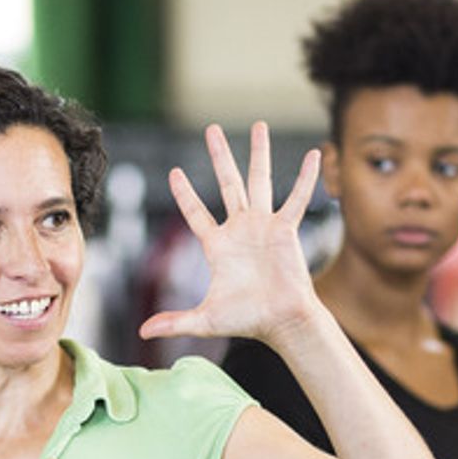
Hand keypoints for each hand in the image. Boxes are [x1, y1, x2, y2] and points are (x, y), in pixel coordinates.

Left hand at [139, 121, 323, 344]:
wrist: (281, 321)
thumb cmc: (247, 320)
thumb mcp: (205, 320)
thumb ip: (174, 322)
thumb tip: (142, 332)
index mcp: (217, 245)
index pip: (195, 213)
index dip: (184, 194)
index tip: (174, 172)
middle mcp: (239, 229)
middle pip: (226, 183)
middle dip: (219, 156)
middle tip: (212, 129)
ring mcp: (263, 225)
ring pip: (259, 180)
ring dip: (259, 153)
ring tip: (258, 126)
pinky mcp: (286, 229)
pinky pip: (297, 199)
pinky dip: (306, 179)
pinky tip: (315, 155)